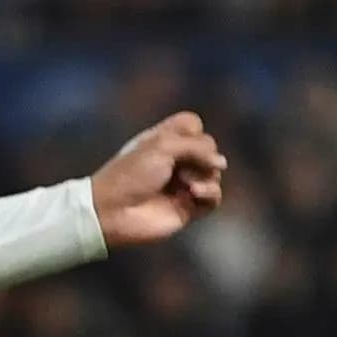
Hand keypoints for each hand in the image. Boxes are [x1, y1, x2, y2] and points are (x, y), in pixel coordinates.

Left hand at [89, 113, 225, 247]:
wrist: (114, 211)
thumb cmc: (132, 173)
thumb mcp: (163, 146)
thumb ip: (197, 147)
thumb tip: (222, 163)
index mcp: (164, 140)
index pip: (194, 125)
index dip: (194, 131)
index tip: (182, 139)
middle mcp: (176, 160)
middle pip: (209, 148)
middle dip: (202, 156)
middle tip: (181, 169)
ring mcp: (184, 184)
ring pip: (214, 173)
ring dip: (205, 176)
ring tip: (187, 185)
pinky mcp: (189, 208)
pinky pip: (214, 197)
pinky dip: (210, 193)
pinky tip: (194, 194)